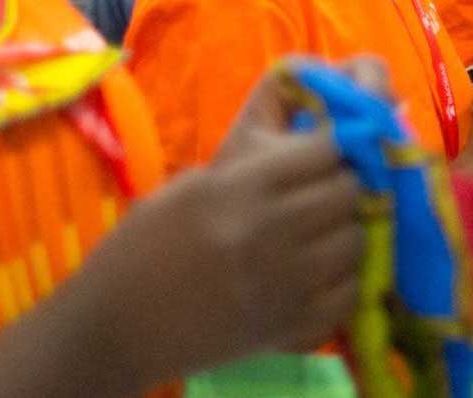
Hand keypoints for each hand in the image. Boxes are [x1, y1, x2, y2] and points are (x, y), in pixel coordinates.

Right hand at [80, 58, 368, 382]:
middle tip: (327, 196)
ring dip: (347, 234)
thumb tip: (317, 152)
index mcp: (241, 186)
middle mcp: (271, 230)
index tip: (329, 154)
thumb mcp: (194, 186)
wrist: (116, 325)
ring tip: (322, 236)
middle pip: (349, 192)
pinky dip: (342, 283)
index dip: (335, 147)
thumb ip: (256, 170)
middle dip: (344, 187)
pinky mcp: (290, 326)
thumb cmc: (144, 246)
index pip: (327, 148)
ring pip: (356, 241)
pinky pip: (349, 294)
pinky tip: (318, 277)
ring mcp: (285, 282)